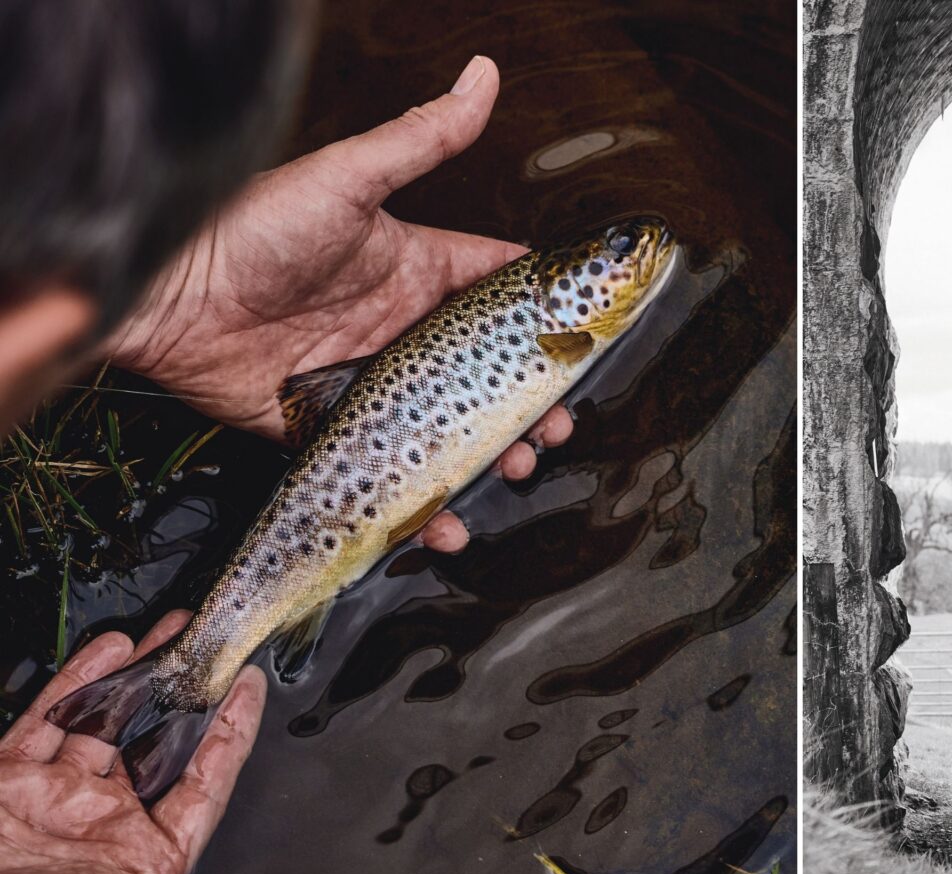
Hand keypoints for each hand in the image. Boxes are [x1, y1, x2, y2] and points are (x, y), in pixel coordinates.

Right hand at [0, 614, 322, 873]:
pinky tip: (108, 649)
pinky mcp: (9, 783)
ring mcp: (56, 798)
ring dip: (135, 675)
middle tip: (205, 641)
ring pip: (105, 721)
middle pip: (155, 738)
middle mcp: (106, 821)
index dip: (232, 729)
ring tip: (167, 631)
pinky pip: (48, 721)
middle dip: (182, 690)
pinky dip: (76, 683)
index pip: (206, 778)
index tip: (252, 683)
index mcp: (148, 855)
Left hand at [107, 56, 570, 553]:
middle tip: (551, 431)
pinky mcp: (328, 430)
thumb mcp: (349, 179)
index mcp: (415, 271)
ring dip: (487, 459)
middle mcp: (399, 329)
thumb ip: (424, 139)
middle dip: (527, 406)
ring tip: (513, 471)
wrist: (167, 294)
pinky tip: (447, 522)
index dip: (544, 316)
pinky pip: (387, 471)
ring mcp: (368, 383)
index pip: (497, 290)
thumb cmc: (252, 225)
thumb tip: (482, 74)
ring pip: (446, 430)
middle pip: (483, 376)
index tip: (585, 341)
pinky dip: (422, 505)